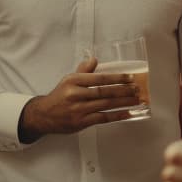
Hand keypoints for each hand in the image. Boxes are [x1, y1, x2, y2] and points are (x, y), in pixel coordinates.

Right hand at [18, 58, 141, 141]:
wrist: (44, 115)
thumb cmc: (59, 96)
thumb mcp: (68, 80)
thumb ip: (83, 70)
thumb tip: (94, 59)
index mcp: (74, 81)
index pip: (99, 78)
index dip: (116, 78)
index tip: (129, 78)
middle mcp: (76, 94)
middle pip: (104, 92)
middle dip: (123, 90)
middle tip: (137, 89)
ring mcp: (79, 109)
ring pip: (105, 105)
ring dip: (123, 102)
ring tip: (136, 100)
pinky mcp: (81, 122)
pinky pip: (103, 118)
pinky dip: (117, 116)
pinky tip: (127, 113)